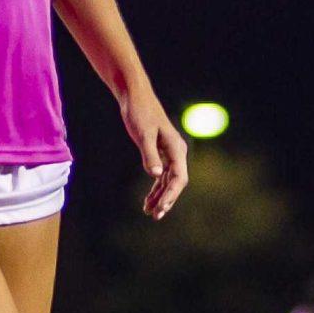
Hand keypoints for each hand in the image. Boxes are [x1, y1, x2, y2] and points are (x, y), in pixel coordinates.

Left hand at [120, 87, 188, 218]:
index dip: (170, 195)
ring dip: (160, 196)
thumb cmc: (140, 112)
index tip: (161, 209)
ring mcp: (169, 152)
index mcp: (176, 148)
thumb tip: (156, 175)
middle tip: (155, 216)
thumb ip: (149, 154)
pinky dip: (155, 187)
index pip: (178, 178)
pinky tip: (148, 199)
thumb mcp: (143, 134)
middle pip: (175, 182)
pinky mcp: (160, 151)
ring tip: (150, 212)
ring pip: (168, 180)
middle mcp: (176, 152)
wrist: (135, 96)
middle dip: (166, 200)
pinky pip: (161, 174)